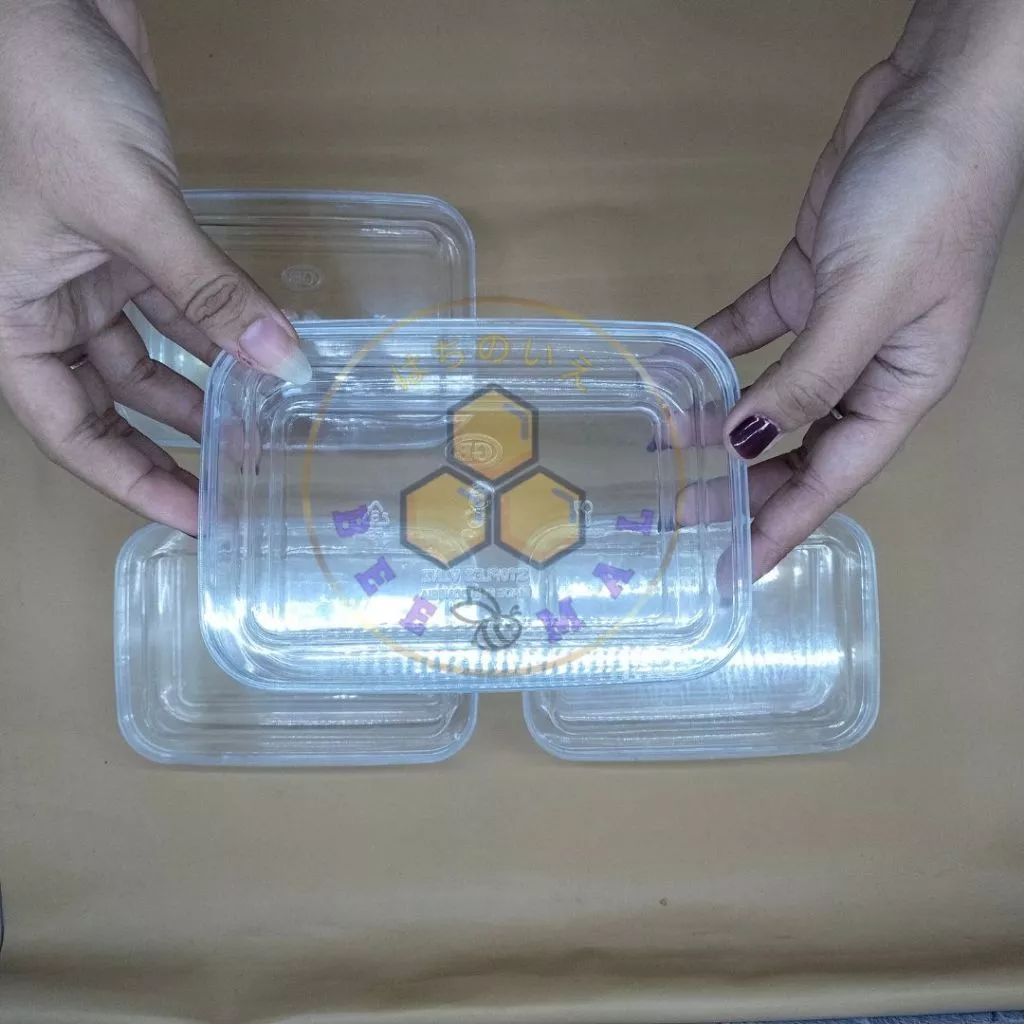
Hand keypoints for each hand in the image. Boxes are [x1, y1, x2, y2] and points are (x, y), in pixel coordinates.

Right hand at [0, 0, 310, 533]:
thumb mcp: (126, 206)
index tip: (195, 519)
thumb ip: (207, 289)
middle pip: (110, 404)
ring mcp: (87, 270)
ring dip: (204, 389)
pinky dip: (218, 327)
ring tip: (258, 430)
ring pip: (149, 355)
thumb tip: (280, 361)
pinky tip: (260, 353)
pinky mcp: (128, 235)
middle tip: (235, 487)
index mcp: (9, 318)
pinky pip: (176, 301)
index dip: (133, 482)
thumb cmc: (36, 91)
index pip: (71, 431)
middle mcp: (44, 304)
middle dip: (172, 444)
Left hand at [697, 0, 1023, 577]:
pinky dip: (718, 352)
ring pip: (773, 394)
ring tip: (673, 458)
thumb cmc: (926, 199)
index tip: (735, 568)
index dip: (782, 525)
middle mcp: (870, 365)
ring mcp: (837, 322)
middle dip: (746, 484)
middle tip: (685, 516)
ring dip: (724, 423)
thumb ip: (807, 380)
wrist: (942, 91)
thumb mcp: (866, 301)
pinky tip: (679, 375)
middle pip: (801, 445)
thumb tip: (748, 446)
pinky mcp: (809, 278)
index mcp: (903, 386)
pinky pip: (754, 329)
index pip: (834, 477)